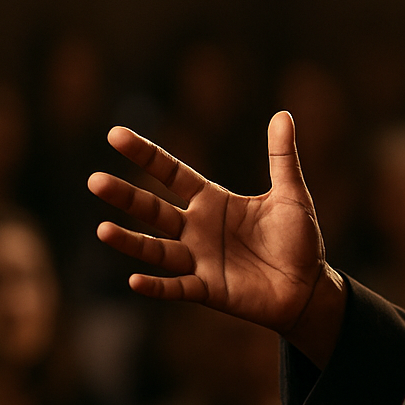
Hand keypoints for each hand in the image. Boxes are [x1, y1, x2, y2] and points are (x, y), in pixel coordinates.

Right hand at [87, 111, 345, 365]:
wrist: (309, 286)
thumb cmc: (298, 239)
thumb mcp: (291, 194)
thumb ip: (282, 157)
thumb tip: (283, 114)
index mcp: (213, 201)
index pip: (172, 174)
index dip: (146, 155)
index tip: (115, 135)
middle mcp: (198, 229)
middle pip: (154, 209)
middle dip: (126, 196)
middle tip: (94, 181)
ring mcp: (200, 261)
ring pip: (157, 249)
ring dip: (131, 242)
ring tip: (102, 230)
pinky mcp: (208, 290)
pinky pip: (177, 287)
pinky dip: (157, 286)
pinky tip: (134, 280)